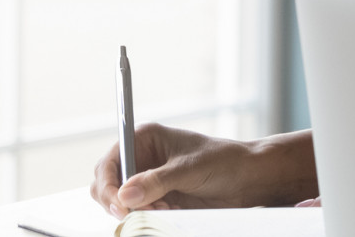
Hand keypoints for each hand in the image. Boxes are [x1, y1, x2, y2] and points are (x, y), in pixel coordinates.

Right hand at [90, 123, 315, 217]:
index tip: (119, 203)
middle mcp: (141, 158)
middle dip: (118, 201)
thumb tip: (124, 196)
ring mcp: (147, 180)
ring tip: (163, 209)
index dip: (108, 183)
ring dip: (135, 211)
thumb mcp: (190, 169)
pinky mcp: (156, 198)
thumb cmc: (224, 162)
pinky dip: (146, 217)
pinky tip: (169, 212)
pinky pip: (137, 213)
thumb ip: (157, 182)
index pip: (109, 161)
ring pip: (118, 202)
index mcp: (145, 138)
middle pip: (106, 184)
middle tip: (138, 212)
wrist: (249, 179)